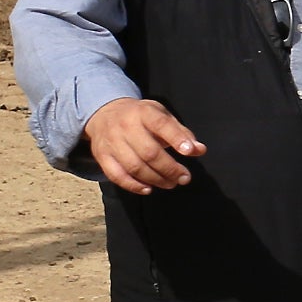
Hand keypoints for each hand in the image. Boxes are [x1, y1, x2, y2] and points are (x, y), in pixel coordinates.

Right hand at [86, 97, 203, 192]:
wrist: (105, 113)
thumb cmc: (140, 117)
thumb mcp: (161, 115)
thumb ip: (181, 132)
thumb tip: (199, 150)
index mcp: (144, 112)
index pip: (161, 125)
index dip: (176, 139)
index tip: (190, 151)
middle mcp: (125, 126)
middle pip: (149, 152)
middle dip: (169, 168)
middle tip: (184, 178)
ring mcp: (111, 142)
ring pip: (134, 166)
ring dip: (155, 179)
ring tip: (171, 183)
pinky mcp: (102, 156)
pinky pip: (116, 175)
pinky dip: (133, 185)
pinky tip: (148, 189)